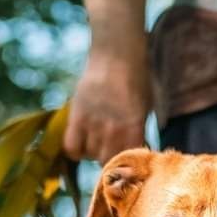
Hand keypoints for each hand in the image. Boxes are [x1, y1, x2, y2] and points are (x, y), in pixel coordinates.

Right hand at [65, 49, 150, 164]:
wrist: (116, 53)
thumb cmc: (136, 79)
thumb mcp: (145, 107)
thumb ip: (136, 132)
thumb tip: (133, 154)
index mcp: (134, 125)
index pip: (128, 160)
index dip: (127, 163)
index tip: (127, 160)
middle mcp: (113, 127)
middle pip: (108, 160)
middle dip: (111, 159)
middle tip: (112, 149)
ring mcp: (93, 122)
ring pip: (91, 155)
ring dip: (94, 152)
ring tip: (98, 139)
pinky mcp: (76, 116)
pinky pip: (72, 147)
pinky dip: (76, 150)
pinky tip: (83, 141)